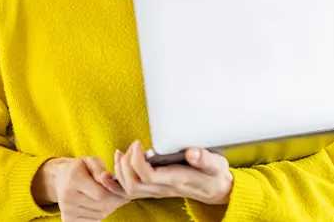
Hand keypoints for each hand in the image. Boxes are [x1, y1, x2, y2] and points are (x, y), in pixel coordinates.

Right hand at [44, 156, 129, 220]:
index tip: (121, 189)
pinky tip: (99, 204)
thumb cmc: (79, 168)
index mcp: (73, 179)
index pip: (101, 194)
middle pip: (102, 206)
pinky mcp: (68, 220)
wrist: (59, 179)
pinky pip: (93, 221)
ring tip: (108, 197)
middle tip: (120, 194)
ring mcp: (66, 210)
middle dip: (115, 201)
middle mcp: (67, 197)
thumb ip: (100, 169)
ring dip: (109, 208)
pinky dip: (100, 214)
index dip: (115, 193)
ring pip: (99, 215)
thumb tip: (110, 179)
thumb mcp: (90, 161)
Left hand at [114, 140, 232, 204]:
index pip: (148, 176)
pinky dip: (118, 181)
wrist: (218, 190)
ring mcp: (158, 191)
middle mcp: (164, 188)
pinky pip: (130, 191)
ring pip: (129, 189)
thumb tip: (192, 152)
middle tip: (132, 146)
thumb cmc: (215, 174)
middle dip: (125, 164)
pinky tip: (116, 167)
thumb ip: (205, 159)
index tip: (138, 143)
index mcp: (176, 180)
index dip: (137, 160)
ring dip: (120, 170)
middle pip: (133, 184)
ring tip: (122, 152)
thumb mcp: (216, 164)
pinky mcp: (155, 189)